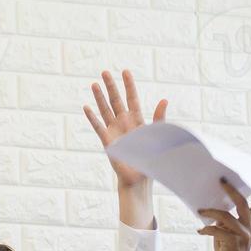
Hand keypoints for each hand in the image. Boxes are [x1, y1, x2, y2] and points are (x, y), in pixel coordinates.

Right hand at [84, 69, 166, 189]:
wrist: (139, 178)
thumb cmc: (149, 159)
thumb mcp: (156, 134)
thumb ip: (158, 117)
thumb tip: (164, 99)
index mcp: (138, 120)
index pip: (132, 98)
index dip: (128, 85)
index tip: (125, 72)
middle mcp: (124, 123)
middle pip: (116, 100)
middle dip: (110, 86)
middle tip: (104, 71)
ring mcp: (114, 131)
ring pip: (105, 110)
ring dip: (99, 98)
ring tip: (94, 84)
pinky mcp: (107, 141)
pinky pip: (98, 126)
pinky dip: (92, 117)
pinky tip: (86, 107)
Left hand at [197, 179, 250, 250]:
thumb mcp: (229, 234)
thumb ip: (227, 222)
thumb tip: (217, 211)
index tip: (250, 179)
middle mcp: (250, 228)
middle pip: (242, 203)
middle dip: (231, 190)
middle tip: (221, 181)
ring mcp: (243, 234)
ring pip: (225, 216)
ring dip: (210, 212)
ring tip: (200, 211)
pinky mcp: (234, 241)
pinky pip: (217, 229)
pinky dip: (206, 229)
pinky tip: (200, 231)